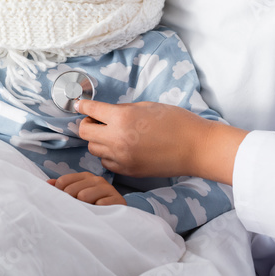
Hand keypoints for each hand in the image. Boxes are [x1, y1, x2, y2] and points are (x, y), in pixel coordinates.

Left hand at [47, 171, 126, 206]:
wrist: (118, 219)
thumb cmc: (94, 207)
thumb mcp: (77, 196)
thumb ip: (63, 189)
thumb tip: (47, 183)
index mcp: (86, 177)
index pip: (62, 181)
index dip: (59, 194)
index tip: (64, 202)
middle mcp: (97, 180)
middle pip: (71, 190)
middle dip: (71, 202)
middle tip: (78, 209)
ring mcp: (108, 188)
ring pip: (83, 196)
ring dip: (84, 207)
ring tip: (89, 211)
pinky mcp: (117, 200)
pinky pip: (99, 205)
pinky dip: (97, 211)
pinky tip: (100, 214)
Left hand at [76, 100, 245, 182]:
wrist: (195, 147)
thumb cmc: (175, 121)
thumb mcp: (146, 106)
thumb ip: (122, 110)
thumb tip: (105, 113)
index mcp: (122, 119)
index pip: (91, 111)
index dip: (83, 106)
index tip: (79, 104)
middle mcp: (117, 139)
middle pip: (85, 133)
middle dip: (87, 124)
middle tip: (96, 120)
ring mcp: (122, 158)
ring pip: (94, 149)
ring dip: (98, 140)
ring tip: (111, 134)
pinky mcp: (128, 171)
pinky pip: (107, 162)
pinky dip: (109, 155)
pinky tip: (121, 148)